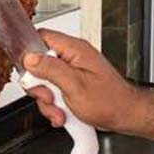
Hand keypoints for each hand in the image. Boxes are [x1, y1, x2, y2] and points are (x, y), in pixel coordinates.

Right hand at [23, 31, 143, 133]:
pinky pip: (54, 93)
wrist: (125, 116)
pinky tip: (64, 114)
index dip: (29, 53)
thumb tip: (29, 58)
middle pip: (39, 64)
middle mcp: (73, 58)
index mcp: (74, 49)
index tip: (30, 72)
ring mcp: (72, 72)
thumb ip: (50, 69)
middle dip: (40, 86)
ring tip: (62, 111)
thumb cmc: (109, 101)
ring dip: (49, 102)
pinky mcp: (73, 85)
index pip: (42, 37)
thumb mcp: (75, 85)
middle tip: (51, 97)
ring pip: (45, 83)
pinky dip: (56, 106)